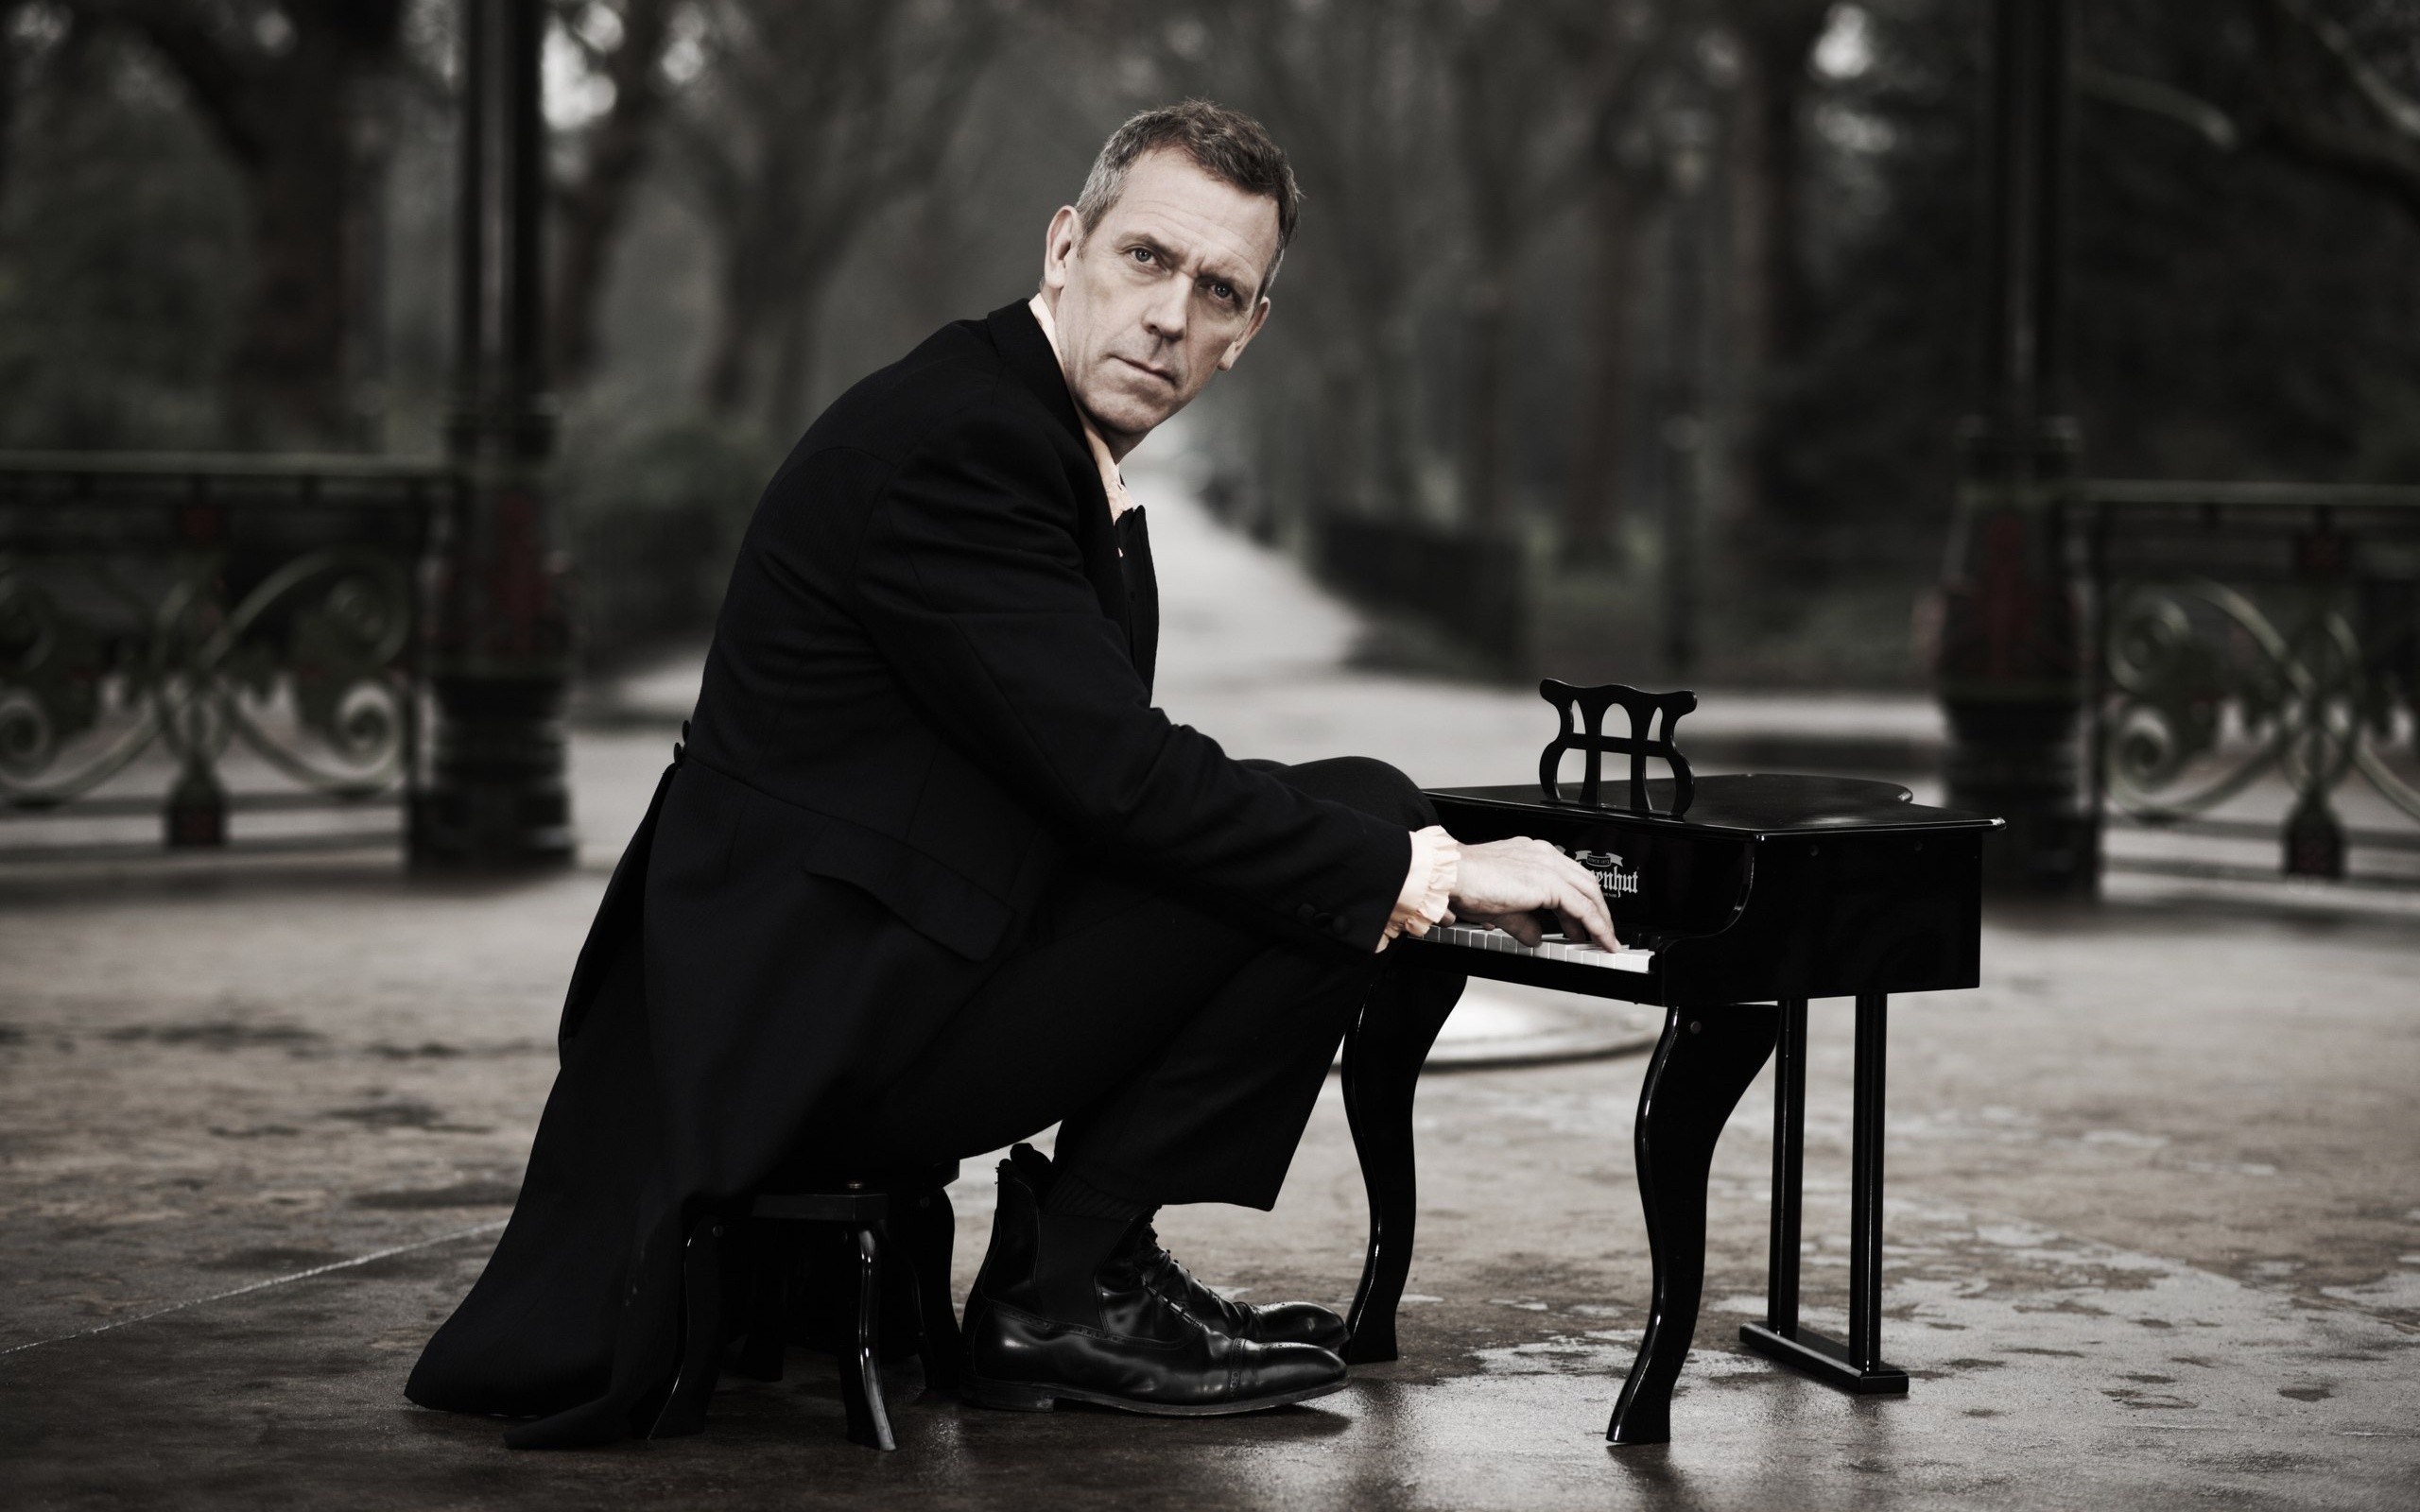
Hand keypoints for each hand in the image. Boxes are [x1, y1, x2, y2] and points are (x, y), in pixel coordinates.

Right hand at [1447, 837, 1620, 950]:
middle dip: (1597, 910)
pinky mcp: (1550, 882)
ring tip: (1605, 940)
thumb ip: (1523, 922)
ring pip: (1589, 893)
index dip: (1580, 901)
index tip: (1583, 922)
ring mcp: (1548, 866)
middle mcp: (1543, 855)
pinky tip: (1600, 939)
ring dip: (1601, 919)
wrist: (1453, 875)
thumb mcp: (1501, 909)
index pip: (1567, 878)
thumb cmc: (1465, 884)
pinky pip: (1583, 907)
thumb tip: (1534, 936)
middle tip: (1601, 932)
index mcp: (1531, 854)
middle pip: (1585, 883)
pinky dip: (1597, 925)